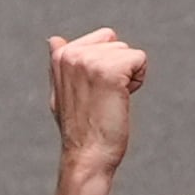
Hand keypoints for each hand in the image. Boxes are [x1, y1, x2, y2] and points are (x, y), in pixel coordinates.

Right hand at [46, 29, 148, 174]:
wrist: (87, 156)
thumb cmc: (79, 129)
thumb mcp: (61, 92)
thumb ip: (61, 65)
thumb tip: (55, 40)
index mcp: (60, 55)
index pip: (104, 38)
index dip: (107, 64)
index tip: (94, 90)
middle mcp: (72, 54)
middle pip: (117, 43)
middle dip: (119, 68)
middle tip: (103, 98)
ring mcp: (90, 61)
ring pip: (129, 52)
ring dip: (128, 76)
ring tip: (110, 100)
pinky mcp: (110, 71)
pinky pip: (140, 60)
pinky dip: (138, 80)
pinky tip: (122, 99)